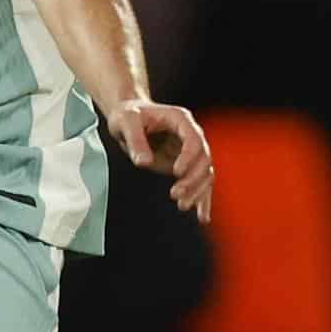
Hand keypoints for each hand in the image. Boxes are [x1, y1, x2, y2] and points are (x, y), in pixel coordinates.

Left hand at [105, 100, 213, 224]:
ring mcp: (189, 152)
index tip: (176, 171)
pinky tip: (202, 216)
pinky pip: (198, 183)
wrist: (128, 116)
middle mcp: (191, 136)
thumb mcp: (126, 121)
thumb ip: (135, 140)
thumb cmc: (127, 114)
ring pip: (204, 174)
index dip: (189, 156)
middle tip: (175, 194)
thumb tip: (143, 162)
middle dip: (192, 179)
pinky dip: (201, 199)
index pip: (195, 140)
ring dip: (197, 191)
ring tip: (182, 205)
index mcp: (181, 120)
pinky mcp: (185, 166)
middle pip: (203, 160)